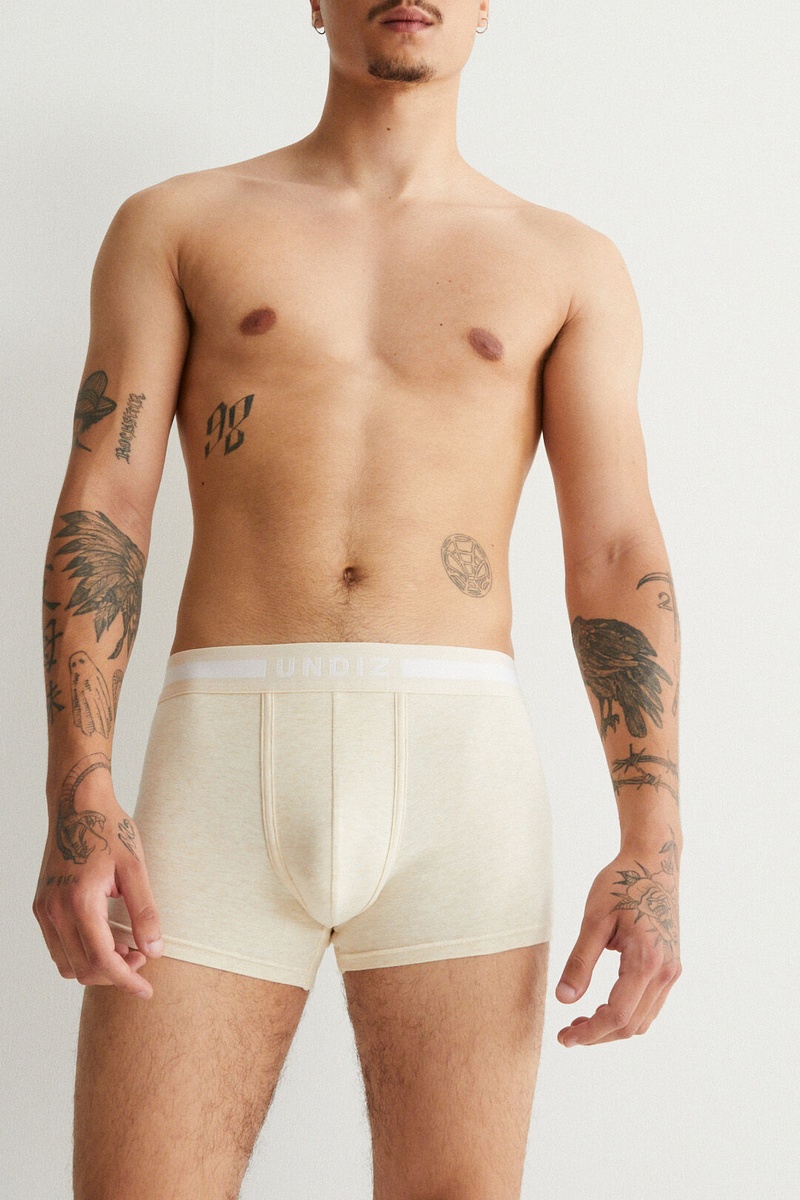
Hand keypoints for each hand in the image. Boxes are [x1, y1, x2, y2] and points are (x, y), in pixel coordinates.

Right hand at [32, 785, 163, 999]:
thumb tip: (154, 950)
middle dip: (115, 973)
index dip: (126, 980)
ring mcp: (44, 909)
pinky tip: (105, 937)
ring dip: (96, 966)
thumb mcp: (135, 867)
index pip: (101, 960)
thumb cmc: (109, 830)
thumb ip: (144, 911)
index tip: (146, 990)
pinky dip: (80, 953)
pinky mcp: (41, 906)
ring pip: (66, 964)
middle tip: (141, 956)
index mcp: (80, 901)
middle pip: (83, 969)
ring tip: (124, 946)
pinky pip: (57, 947)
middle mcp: (55, 910)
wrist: (77, 805)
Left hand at [555, 839, 680, 1045]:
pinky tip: (604, 1005)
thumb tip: (564, 1000)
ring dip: (613, 1027)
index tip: (564, 1037)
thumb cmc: (622, 884)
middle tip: (568, 1033)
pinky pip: (651, 1003)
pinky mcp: (671, 965)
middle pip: (632, 1025)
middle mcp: (666, 972)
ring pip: (644, 1019)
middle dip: (599, 1035)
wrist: (655, 861)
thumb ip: (580, 962)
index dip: (590, 1033)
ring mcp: (672, 970)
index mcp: (646, 961)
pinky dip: (628, 1013)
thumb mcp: (594, 920)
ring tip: (581, 1021)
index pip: (618, 1015)